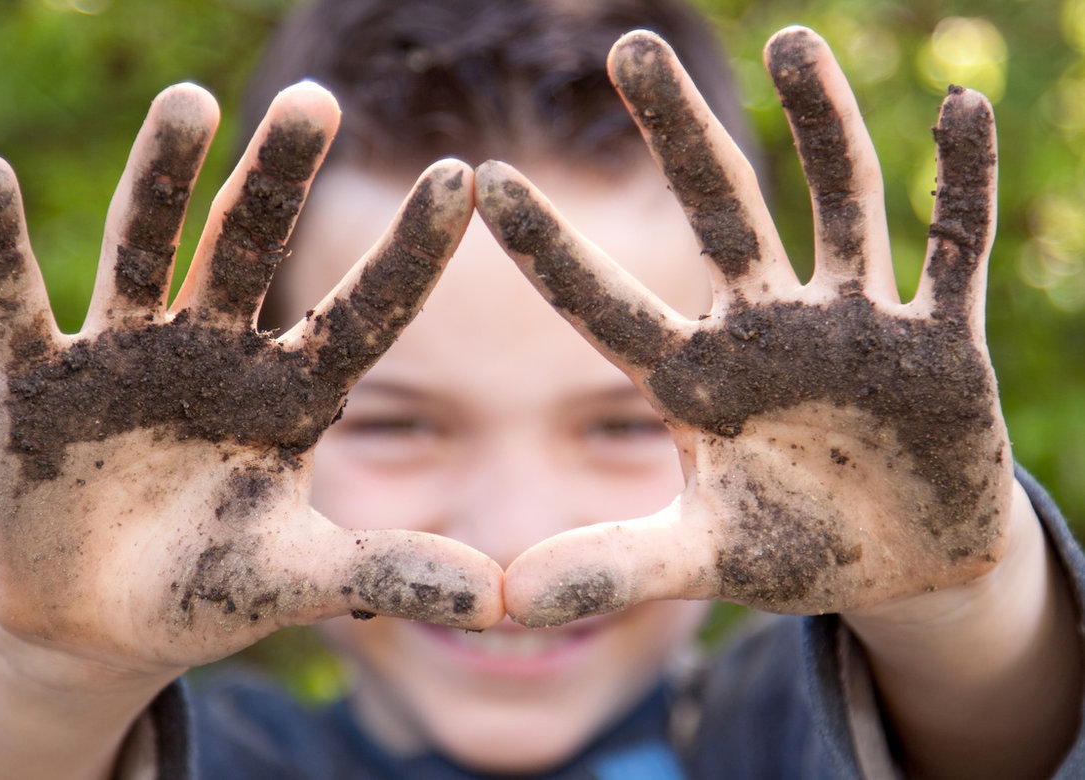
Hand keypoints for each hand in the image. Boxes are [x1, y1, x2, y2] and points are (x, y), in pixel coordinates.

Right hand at [0, 81, 502, 673]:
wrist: (101, 620)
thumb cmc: (212, 589)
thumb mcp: (300, 578)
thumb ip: (387, 573)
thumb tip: (501, 602)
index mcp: (293, 393)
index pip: (363, 311)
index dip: (409, 251)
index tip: (461, 176)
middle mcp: (219, 353)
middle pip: (251, 245)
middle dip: (277, 176)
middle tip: (315, 101)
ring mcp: (131, 355)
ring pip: (147, 248)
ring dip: (161, 178)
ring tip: (190, 102)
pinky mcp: (45, 381)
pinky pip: (19, 304)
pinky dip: (4, 248)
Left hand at [477, 27, 1009, 625]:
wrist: (905, 562)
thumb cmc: (792, 548)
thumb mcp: (701, 562)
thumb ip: (610, 568)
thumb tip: (499, 603)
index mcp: (698, 384)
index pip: (607, 305)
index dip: (548, 251)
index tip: (483, 180)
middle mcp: (767, 333)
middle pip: (716, 214)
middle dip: (679, 136)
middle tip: (628, 50)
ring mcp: (855, 326)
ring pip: (836, 204)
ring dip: (823, 125)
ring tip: (791, 41)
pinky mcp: (938, 340)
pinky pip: (952, 249)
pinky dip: (961, 187)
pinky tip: (961, 110)